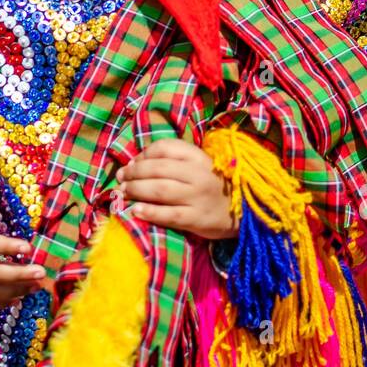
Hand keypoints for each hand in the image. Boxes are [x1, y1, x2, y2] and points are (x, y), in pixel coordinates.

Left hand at [115, 139, 237, 241]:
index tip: (133, 162)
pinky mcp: (197, 219)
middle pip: (158, 168)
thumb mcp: (201, 166)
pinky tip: (136, 210)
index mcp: (199, 157)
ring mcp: (198, 197)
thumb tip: (136, 162)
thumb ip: (175, 160)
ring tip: (124, 192)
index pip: (166, 147)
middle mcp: (198, 174)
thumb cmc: (214, 186)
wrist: (245, 212)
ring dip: (136, 190)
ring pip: (160, 190)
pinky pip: (169, 214)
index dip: (144, 153)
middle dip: (134, 172)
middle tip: (121, 178)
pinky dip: (150, 212)